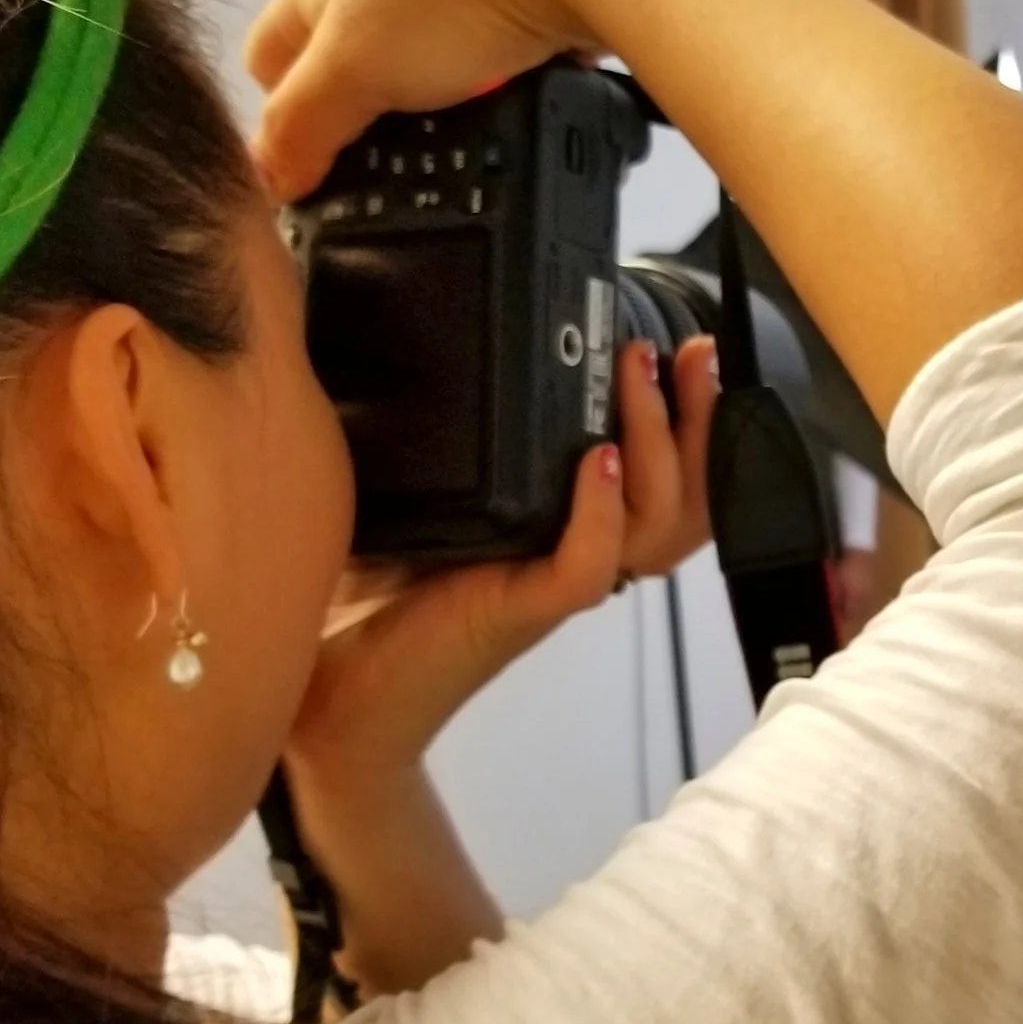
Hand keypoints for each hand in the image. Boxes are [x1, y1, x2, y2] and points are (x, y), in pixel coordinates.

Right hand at [246, 0, 633, 200]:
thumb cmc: (437, 5)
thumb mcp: (350, 71)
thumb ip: (302, 124)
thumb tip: (270, 181)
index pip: (265, 70)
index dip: (281, 130)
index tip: (316, 185)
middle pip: (338, 79)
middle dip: (356, 135)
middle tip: (384, 192)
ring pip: (406, 83)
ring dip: (422, 128)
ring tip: (449, 174)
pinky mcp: (494, 15)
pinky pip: (468, 78)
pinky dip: (473, 109)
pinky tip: (494, 139)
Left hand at [287, 338, 715, 792]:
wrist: (325, 692)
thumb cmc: (367, 592)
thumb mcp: (422, 487)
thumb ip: (455, 431)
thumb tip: (449, 331)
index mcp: (568, 531)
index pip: (667, 483)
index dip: (692, 421)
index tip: (685, 352)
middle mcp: (575, 558)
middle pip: (684, 504)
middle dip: (697, 421)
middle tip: (684, 353)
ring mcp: (550, 587)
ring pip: (654, 530)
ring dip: (655, 447)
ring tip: (636, 382)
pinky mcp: (517, 613)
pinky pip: (587, 567)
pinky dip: (601, 514)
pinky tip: (599, 464)